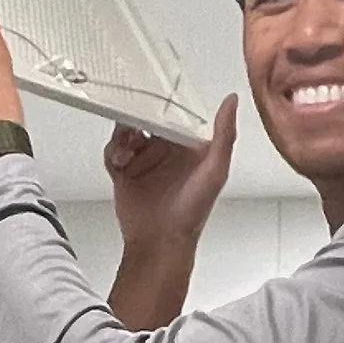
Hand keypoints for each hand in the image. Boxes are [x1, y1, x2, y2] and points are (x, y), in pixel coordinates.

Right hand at [105, 97, 236, 253]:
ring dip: (122, 134)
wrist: (161, 243)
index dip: (162, 106)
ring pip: (126, 133)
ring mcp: (143, 162)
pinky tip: (119, 158)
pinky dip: (112, 151)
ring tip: (126, 145)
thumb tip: (231, 102)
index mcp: (186, 148)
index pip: (172, 116)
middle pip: (145, 121)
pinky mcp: (124, 173)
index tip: (154, 98)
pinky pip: (112, 152)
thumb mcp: (215, 170)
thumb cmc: (192, 212)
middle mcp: (165, 152)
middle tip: (132, 118)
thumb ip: (224, 135)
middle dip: (136, 116)